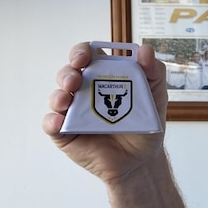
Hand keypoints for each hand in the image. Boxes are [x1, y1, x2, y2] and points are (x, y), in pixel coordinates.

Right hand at [42, 43, 168, 184]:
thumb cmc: (145, 122)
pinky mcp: (65, 133)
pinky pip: (51, 124)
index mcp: (102, 76)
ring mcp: (72, 112)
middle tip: (76, 79)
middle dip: (68, 73)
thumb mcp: (156, 94)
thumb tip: (145, 50)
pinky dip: (52, 121)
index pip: (85, 56)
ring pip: (57, 97)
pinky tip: (60, 121)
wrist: (143, 157)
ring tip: (67, 98)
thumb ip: (154, 71)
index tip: (86, 55)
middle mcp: (83, 91)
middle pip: (67, 74)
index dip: (81, 51)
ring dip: (58, 94)